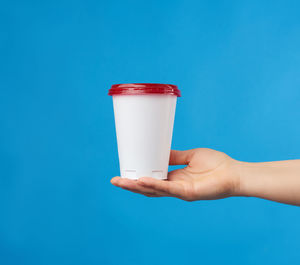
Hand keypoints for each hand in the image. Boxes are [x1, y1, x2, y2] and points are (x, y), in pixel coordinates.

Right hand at [111, 148, 239, 200]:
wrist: (234, 173)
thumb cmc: (215, 164)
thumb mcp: (190, 156)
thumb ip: (175, 156)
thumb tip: (159, 150)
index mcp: (174, 178)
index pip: (152, 180)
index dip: (137, 177)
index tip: (124, 171)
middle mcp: (174, 186)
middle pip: (148, 188)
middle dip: (130, 185)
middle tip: (114, 180)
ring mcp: (179, 191)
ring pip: (153, 190)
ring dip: (136, 186)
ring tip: (120, 182)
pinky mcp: (187, 192)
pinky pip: (167, 188)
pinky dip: (154, 184)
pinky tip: (141, 180)